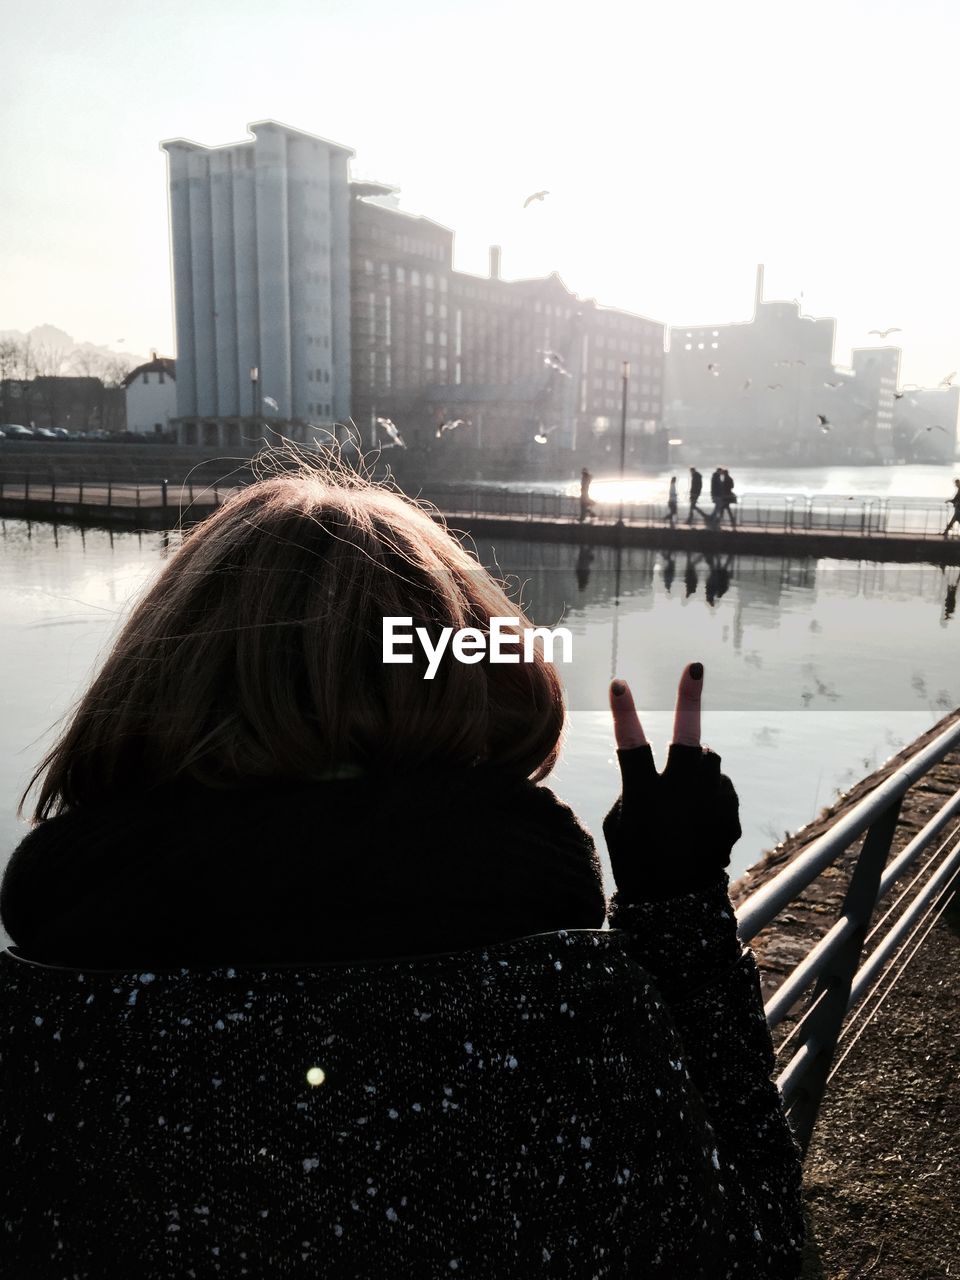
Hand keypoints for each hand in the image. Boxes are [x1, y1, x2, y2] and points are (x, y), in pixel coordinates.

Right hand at [602, 663, 740, 902]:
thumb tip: (663, 771)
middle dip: (690, 699)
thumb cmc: (636, 861)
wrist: (676, 906)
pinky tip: (699, 818)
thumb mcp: (620, 824)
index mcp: (645, 796)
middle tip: (694, 667)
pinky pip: (720, 786)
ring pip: (709, 759)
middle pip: (689, 739)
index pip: (631, 744)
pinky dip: (710, 792)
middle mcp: (681, 795)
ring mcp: (710, 803)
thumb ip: (635, 788)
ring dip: (697, 762)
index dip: (624, 713)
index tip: (619, 684)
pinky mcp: (730, 813)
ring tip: (684, 788)